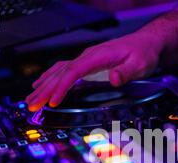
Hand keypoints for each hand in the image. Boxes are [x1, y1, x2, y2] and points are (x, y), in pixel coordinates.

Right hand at [25, 32, 162, 111]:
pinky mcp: (88, 64)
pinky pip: (64, 70)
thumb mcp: (139, 64)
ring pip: (59, 71)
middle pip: (60, 73)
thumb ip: (125, 72)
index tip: (53, 102)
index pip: (73, 72)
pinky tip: (42, 84)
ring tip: (31, 99)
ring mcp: (86, 60)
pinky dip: (51, 78)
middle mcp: (88, 56)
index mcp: (97, 56)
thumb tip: (113, 78)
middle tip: (31, 105)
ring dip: (44, 85)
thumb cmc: (143, 53)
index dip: (61, 88)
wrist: (147, 42)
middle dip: (44, 90)